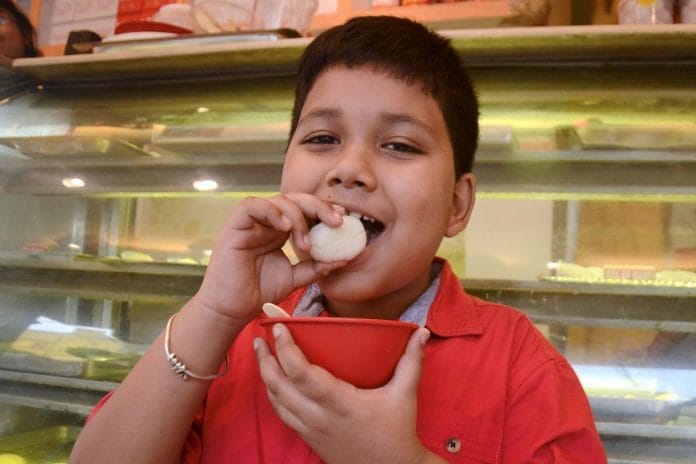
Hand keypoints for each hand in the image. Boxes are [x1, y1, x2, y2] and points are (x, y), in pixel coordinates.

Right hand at [193, 193, 346, 322]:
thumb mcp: (295, 278)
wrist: (232, 308)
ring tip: (305, 244)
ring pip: (279, 201)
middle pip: (296, 200)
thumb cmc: (258, 292)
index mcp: (281, 230)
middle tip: (336, 221)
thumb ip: (316, 267)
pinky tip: (285, 227)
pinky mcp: (235, 224)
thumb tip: (344, 259)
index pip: (305, 210)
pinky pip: (254, 206)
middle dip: (319, 207)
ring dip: (299, 217)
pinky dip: (272, 211)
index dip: (324, 210)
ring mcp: (252, 222)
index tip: (343, 218)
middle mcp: (267, 222)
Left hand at [255, 325, 443, 463]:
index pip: (302, 373)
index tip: (280, 328)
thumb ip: (411, 361)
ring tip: (262, 354)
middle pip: (279, 385)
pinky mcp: (309, 438)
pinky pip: (282, 414)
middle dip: (265, 359)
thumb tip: (421, 331)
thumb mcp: (405, 395)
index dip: (286, 348)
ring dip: (265, 376)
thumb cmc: (397, 433)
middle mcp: (319, 417)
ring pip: (276, 401)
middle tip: (261, 337)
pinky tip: (273, 382)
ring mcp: (311, 429)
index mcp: (340, 402)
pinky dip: (273, 395)